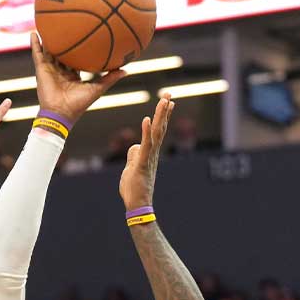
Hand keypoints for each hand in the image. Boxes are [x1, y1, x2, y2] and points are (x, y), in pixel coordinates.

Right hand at [31, 33, 125, 124]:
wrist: (61, 113)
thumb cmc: (79, 104)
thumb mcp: (97, 88)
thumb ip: (110, 78)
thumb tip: (126, 70)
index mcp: (73, 76)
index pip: (76, 60)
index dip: (79, 49)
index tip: (83, 37)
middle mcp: (61, 71)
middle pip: (62, 53)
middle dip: (63, 41)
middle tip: (66, 25)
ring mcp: (50, 70)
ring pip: (48, 51)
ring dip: (47, 39)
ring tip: (47, 24)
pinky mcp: (41, 70)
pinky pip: (37, 54)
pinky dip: (34, 44)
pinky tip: (33, 32)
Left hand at [119, 94, 173, 209]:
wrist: (137, 205)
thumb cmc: (134, 188)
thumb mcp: (131, 167)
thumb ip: (133, 155)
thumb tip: (135, 146)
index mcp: (150, 153)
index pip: (157, 131)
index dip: (162, 116)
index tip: (168, 102)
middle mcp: (152, 153)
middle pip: (160, 128)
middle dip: (164, 110)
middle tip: (169, 94)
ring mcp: (149, 158)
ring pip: (156, 134)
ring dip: (160, 116)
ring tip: (164, 100)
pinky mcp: (143, 164)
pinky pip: (145, 146)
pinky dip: (146, 132)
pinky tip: (147, 119)